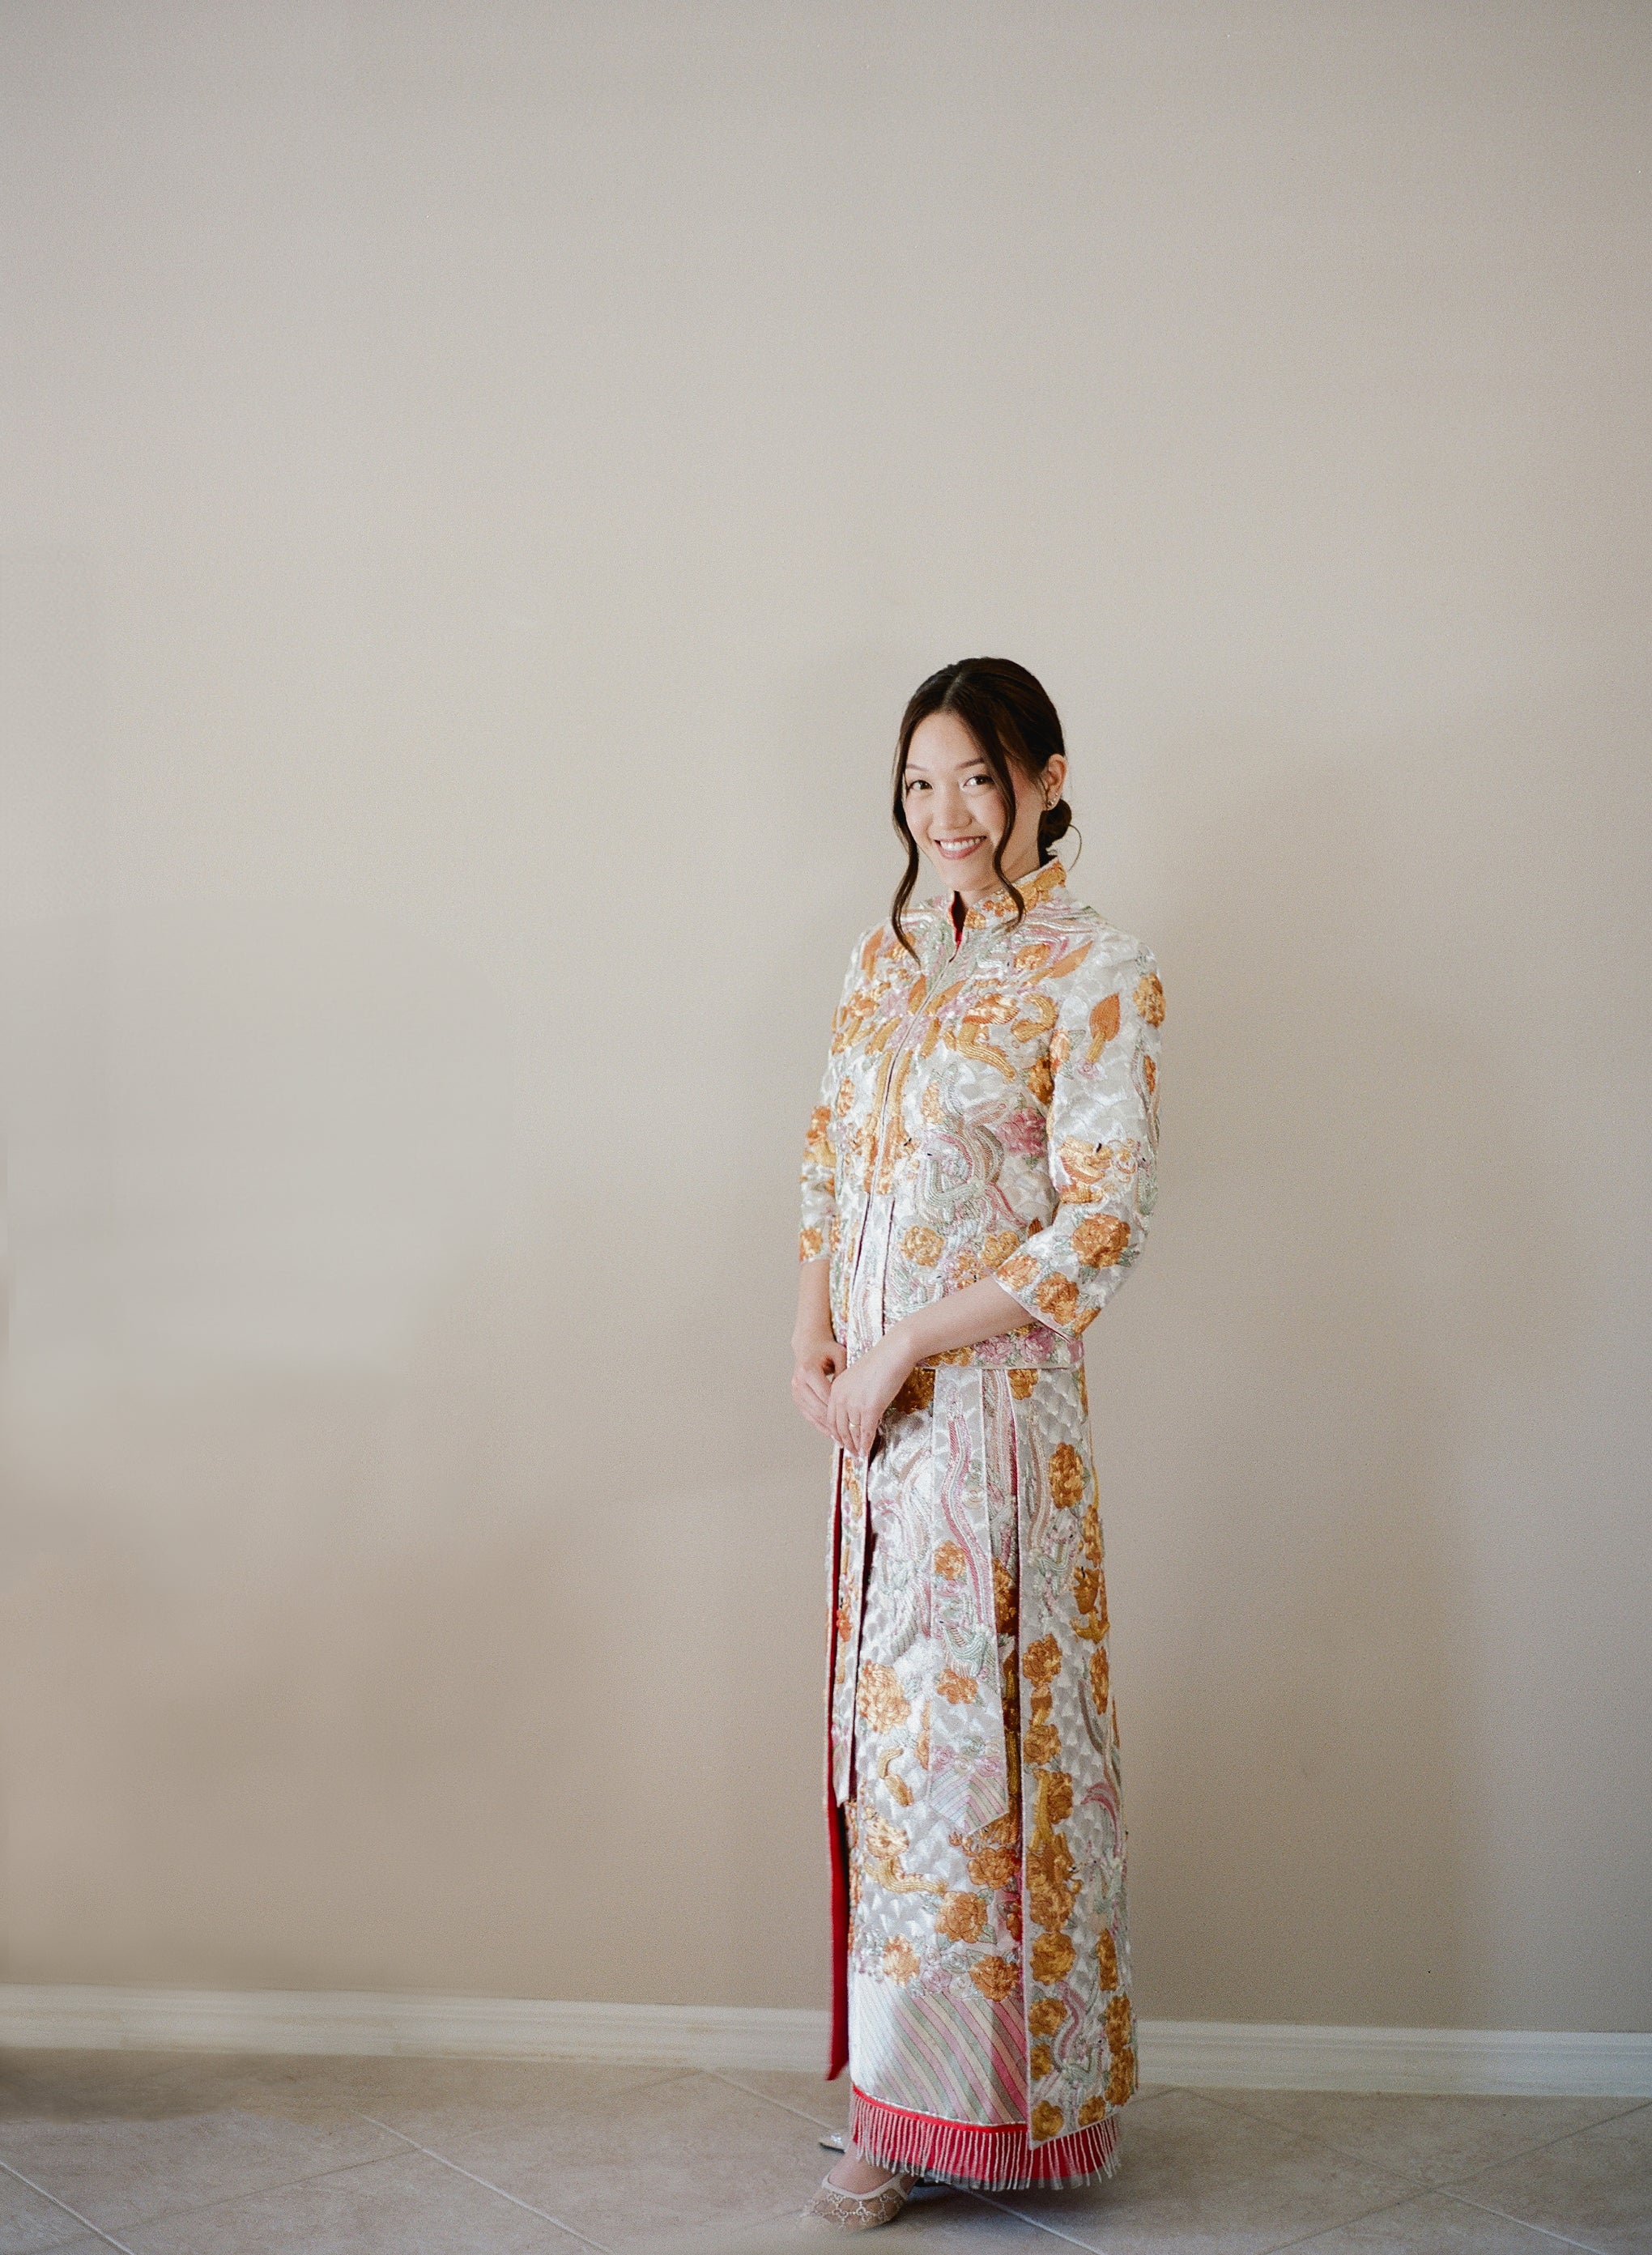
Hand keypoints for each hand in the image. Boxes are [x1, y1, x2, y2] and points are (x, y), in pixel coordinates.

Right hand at [791, 1327, 846, 1436]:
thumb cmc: (826, 1349)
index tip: (855, 1420)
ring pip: (813, 1414)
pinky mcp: (796, 1397)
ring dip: (827, 1427)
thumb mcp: (840, 1356)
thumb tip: (854, 1395)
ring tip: (842, 1439)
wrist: (809, 1346)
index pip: (826, 1395)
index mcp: (808, 1370)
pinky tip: (831, 1433)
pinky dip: (820, 1424)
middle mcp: (799, 1382)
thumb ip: (846, 1375)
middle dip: (835, 1423)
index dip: (841, 1409)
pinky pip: (808, 1415)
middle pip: (819, 1408)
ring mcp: (795, 1391)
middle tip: (850, 1435)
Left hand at [825, 1333, 915, 1457]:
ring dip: (855, 1446)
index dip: (835, 1432)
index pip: (831, 1417)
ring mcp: (854, 1403)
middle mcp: (841, 1397)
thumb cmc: (881, 1361)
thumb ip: (854, 1393)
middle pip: (839, 1427)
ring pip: (852, 1432)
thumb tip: (859, 1410)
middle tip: (850, 1452)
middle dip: (845, 1442)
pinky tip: (867, 1450)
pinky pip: (866, 1431)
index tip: (841, 1440)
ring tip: (859, 1454)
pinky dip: (866, 1443)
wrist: (893, 1353)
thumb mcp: (859, 1377)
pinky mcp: (869, 1408)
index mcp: (837, 1388)